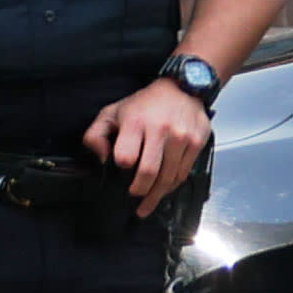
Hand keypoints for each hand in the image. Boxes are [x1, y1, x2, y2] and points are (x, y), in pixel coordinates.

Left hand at [88, 78, 219, 211]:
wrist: (182, 88)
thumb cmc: (144, 104)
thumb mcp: (112, 112)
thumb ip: (95, 136)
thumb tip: (101, 159)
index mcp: (136, 122)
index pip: (126, 157)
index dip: (121, 169)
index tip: (120, 174)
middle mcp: (161, 130)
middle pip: (149, 173)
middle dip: (140, 192)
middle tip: (134, 198)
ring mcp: (181, 137)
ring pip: (168, 177)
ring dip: (157, 195)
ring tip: (147, 205)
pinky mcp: (196, 142)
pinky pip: (183, 173)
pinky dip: (172, 185)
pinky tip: (164, 188)